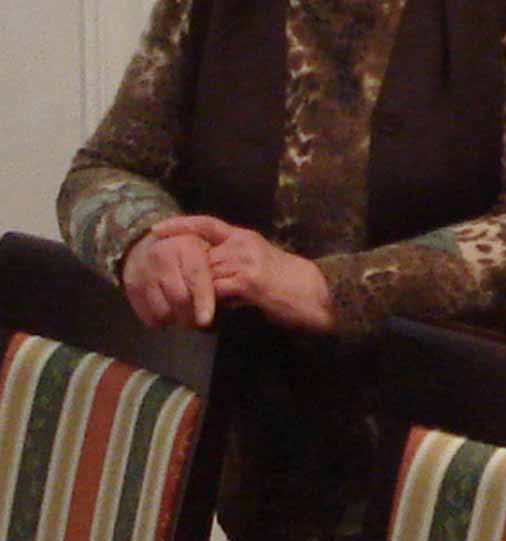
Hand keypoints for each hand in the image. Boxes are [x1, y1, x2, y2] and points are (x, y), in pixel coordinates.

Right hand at [121, 228, 215, 328]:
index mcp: (184, 245)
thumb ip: (219, 264)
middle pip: (179, 299)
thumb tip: (231, 290)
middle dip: (193, 315)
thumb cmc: (184, 248)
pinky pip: (150, 318)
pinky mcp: (132, 290)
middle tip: (202, 319)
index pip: (196, 276)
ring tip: (184, 310)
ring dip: (177, 318)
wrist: (144, 244)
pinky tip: (169, 307)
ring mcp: (143, 274)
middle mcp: (161, 257)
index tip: (207, 319)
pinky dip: (162, 319)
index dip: (203, 299)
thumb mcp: (205, 244)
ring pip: (164, 312)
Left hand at [151, 215, 335, 333]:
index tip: (156, 230)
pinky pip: (215, 290)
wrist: (313, 293)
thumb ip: (231, 265)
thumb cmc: (285, 283)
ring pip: (204, 274)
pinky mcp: (248, 280)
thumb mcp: (255, 265)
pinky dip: (206, 303)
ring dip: (194, 293)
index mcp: (243, 236)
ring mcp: (244, 260)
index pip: (206, 224)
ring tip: (186, 310)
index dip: (180, 225)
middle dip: (185, 276)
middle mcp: (242, 243)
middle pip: (199, 256)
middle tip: (172, 293)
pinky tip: (205, 316)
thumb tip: (205, 278)